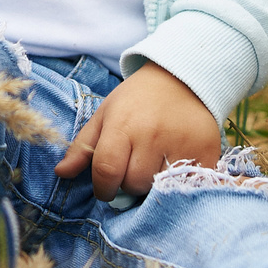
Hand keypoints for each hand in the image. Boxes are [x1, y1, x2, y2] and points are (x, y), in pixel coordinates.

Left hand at [54, 62, 221, 199]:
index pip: (107, 171)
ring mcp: (181, 145)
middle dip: (128, 183)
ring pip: (158, 188)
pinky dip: (177, 183)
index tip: (105, 188)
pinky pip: (186, 184)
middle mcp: (152, 135)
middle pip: (133, 183)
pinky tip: (172, 167)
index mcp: (123, 125)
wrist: (183, 78)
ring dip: (151, 185)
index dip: (102, 187)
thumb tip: (61, 173)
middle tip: (133, 168)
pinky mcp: (206, 153)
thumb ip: (83, 146)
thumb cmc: (137, 100)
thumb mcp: (105, 114)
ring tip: (152, 166)